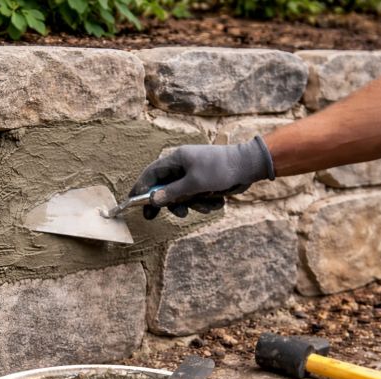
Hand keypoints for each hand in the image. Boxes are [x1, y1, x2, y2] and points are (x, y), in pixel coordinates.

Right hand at [131, 136, 274, 218]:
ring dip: (192, 205)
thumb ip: (172, 193)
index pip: (151, 173)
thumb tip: (153, 199)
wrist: (248, 166)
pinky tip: (217, 202)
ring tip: (205, 206)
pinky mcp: (204, 183)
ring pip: (181, 196)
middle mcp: (182, 166)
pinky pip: (196, 198)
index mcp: (177, 159)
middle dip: (166, 203)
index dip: (140, 187)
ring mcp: (193, 175)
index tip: (132, 201)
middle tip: (154, 217)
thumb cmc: (221, 170)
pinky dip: (204, 202)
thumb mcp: (194, 183)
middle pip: (164, 187)